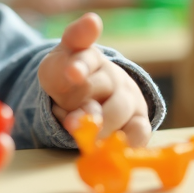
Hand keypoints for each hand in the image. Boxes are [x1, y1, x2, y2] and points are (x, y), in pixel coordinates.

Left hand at [38, 12, 150, 145]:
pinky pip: (139, 132)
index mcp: (87, 56)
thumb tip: (85, 44)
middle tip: (73, 123)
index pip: (84, 55)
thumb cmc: (65, 80)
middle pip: (102, 89)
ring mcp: (128, 96)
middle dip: (86, 107)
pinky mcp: (138, 119)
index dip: (79, 65)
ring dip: (101, 127)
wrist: (84, 96)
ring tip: (87, 138)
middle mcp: (111, 74)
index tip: (72, 73)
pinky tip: (113, 148)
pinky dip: (127, 141)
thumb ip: (63, 68)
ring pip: (119, 112)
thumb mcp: (53, 71)